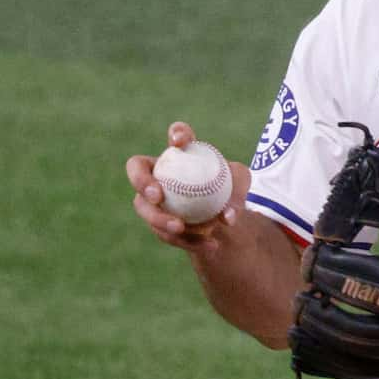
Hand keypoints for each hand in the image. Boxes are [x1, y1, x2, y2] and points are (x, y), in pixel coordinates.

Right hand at [126, 120, 249, 250]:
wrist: (222, 215)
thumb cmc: (229, 188)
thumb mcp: (241, 185)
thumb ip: (238, 192)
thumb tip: (228, 216)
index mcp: (183, 152)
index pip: (178, 134)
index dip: (177, 133)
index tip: (181, 142)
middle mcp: (159, 171)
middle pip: (136, 169)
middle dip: (140, 180)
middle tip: (158, 196)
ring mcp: (151, 198)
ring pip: (143, 207)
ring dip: (159, 218)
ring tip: (180, 227)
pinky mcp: (156, 222)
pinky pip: (165, 232)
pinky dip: (187, 240)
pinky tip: (210, 246)